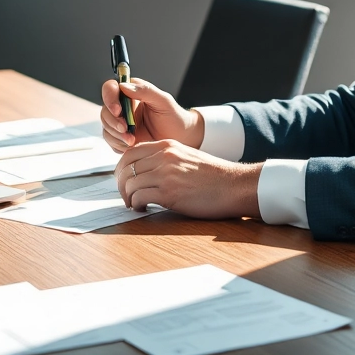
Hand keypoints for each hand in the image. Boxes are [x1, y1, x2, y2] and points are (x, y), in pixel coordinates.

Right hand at [99, 77, 203, 151]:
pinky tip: (131, 146)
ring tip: (132, 141)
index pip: (110, 88)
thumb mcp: (163, 101)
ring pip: (106, 126)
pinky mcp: (121, 138)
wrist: (181, 138)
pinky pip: (110, 140)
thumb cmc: (174, 117)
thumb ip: (146, 91)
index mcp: (131, 92)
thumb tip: (124, 86)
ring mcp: (121, 123)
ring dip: (116, 135)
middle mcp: (123, 106)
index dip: (110, 98)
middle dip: (113, 121)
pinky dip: (118, 144)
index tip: (118, 111)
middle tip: (126, 130)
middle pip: (105, 110)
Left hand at [116, 139, 261, 218]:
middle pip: (125, 167)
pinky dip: (136, 205)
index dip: (121, 168)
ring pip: (129, 183)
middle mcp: (163, 156)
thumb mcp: (186, 157)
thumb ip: (166, 159)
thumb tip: (145, 171)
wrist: (234, 185)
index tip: (123, 179)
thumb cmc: (213, 176)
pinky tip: (143, 208)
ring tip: (134, 204)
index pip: (130, 152)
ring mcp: (165, 174)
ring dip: (127, 197)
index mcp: (167, 146)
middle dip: (120, 183)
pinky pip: (139, 197)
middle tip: (125, 195)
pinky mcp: (169, 193)